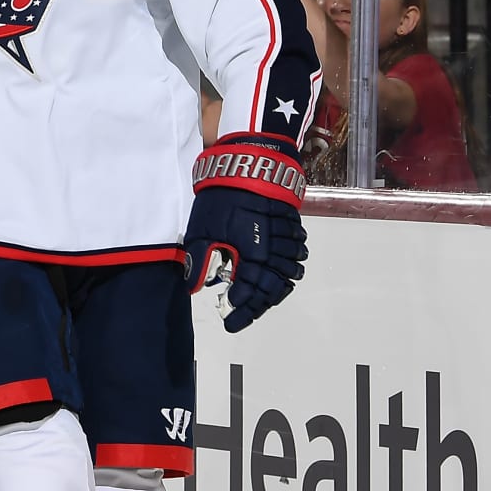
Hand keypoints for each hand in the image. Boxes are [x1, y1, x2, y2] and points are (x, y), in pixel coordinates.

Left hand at [183, 134, 307, 333]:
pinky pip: (294, 257)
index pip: (248, 294)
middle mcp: (273, 253)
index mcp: (251, 257)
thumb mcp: (202, 231)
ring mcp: (285, 241)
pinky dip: (286, 271)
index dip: (239, 311)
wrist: (248, 168)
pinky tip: (273, 276)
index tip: (229, 323)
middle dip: (256, 308)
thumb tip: (196, 288)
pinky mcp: (291, 229)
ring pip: (287, 276)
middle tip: (242, 318)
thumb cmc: (221, 200)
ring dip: (274, 292)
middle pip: (271, 290)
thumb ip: (201, 260)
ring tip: (258, 302)